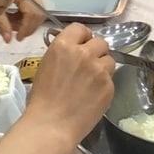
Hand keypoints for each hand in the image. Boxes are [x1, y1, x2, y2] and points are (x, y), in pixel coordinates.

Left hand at [0, 0, 45, 41]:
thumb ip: (2, 24)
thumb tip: (9, 40)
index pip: (33, 14)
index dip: (27, 28)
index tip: (18, 38)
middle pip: (39, 14)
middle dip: (29, 26)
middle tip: (15, 33)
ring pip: (38, 12)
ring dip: (26, 22)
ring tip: (11, 25)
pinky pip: (34, 7)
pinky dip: (25, 16)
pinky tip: (12, 17)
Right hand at [20, 23, 114, 145]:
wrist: (51, 125)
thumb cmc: (42, 98)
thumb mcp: (46, 65)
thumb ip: (63, 53)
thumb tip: (74, 49)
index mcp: (64, 46)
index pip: (80, 28)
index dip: (82, 36)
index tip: (82, 44)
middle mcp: (84, 53)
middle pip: (100, 42)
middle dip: (96, 51)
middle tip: (89, 64)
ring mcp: (99, 70)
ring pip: (109, 59)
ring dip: (103, 67)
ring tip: (92, 81)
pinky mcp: (109, 86)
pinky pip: (111, 79)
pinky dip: (104, 85)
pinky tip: (93, 95)